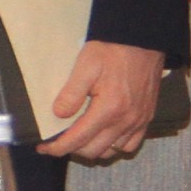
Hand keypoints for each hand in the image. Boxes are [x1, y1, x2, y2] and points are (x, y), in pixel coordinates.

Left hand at [38, 40, 166, 159]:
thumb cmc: (112, 50)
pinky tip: (103, 135)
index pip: (78, 139)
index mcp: (109, 109)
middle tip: (58, 140)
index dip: (57, 147)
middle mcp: (126, 120)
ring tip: (79, 137)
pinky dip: (114, 145)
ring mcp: (139, 121)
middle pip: (93, 150)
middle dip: (72, 149)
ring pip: (112, 151)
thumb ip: (71, 93)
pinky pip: (130, 144)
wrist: (142, 39)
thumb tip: (58, 115)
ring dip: (93, 148)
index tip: (43, 148)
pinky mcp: (147, 117)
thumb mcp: (85, 66)